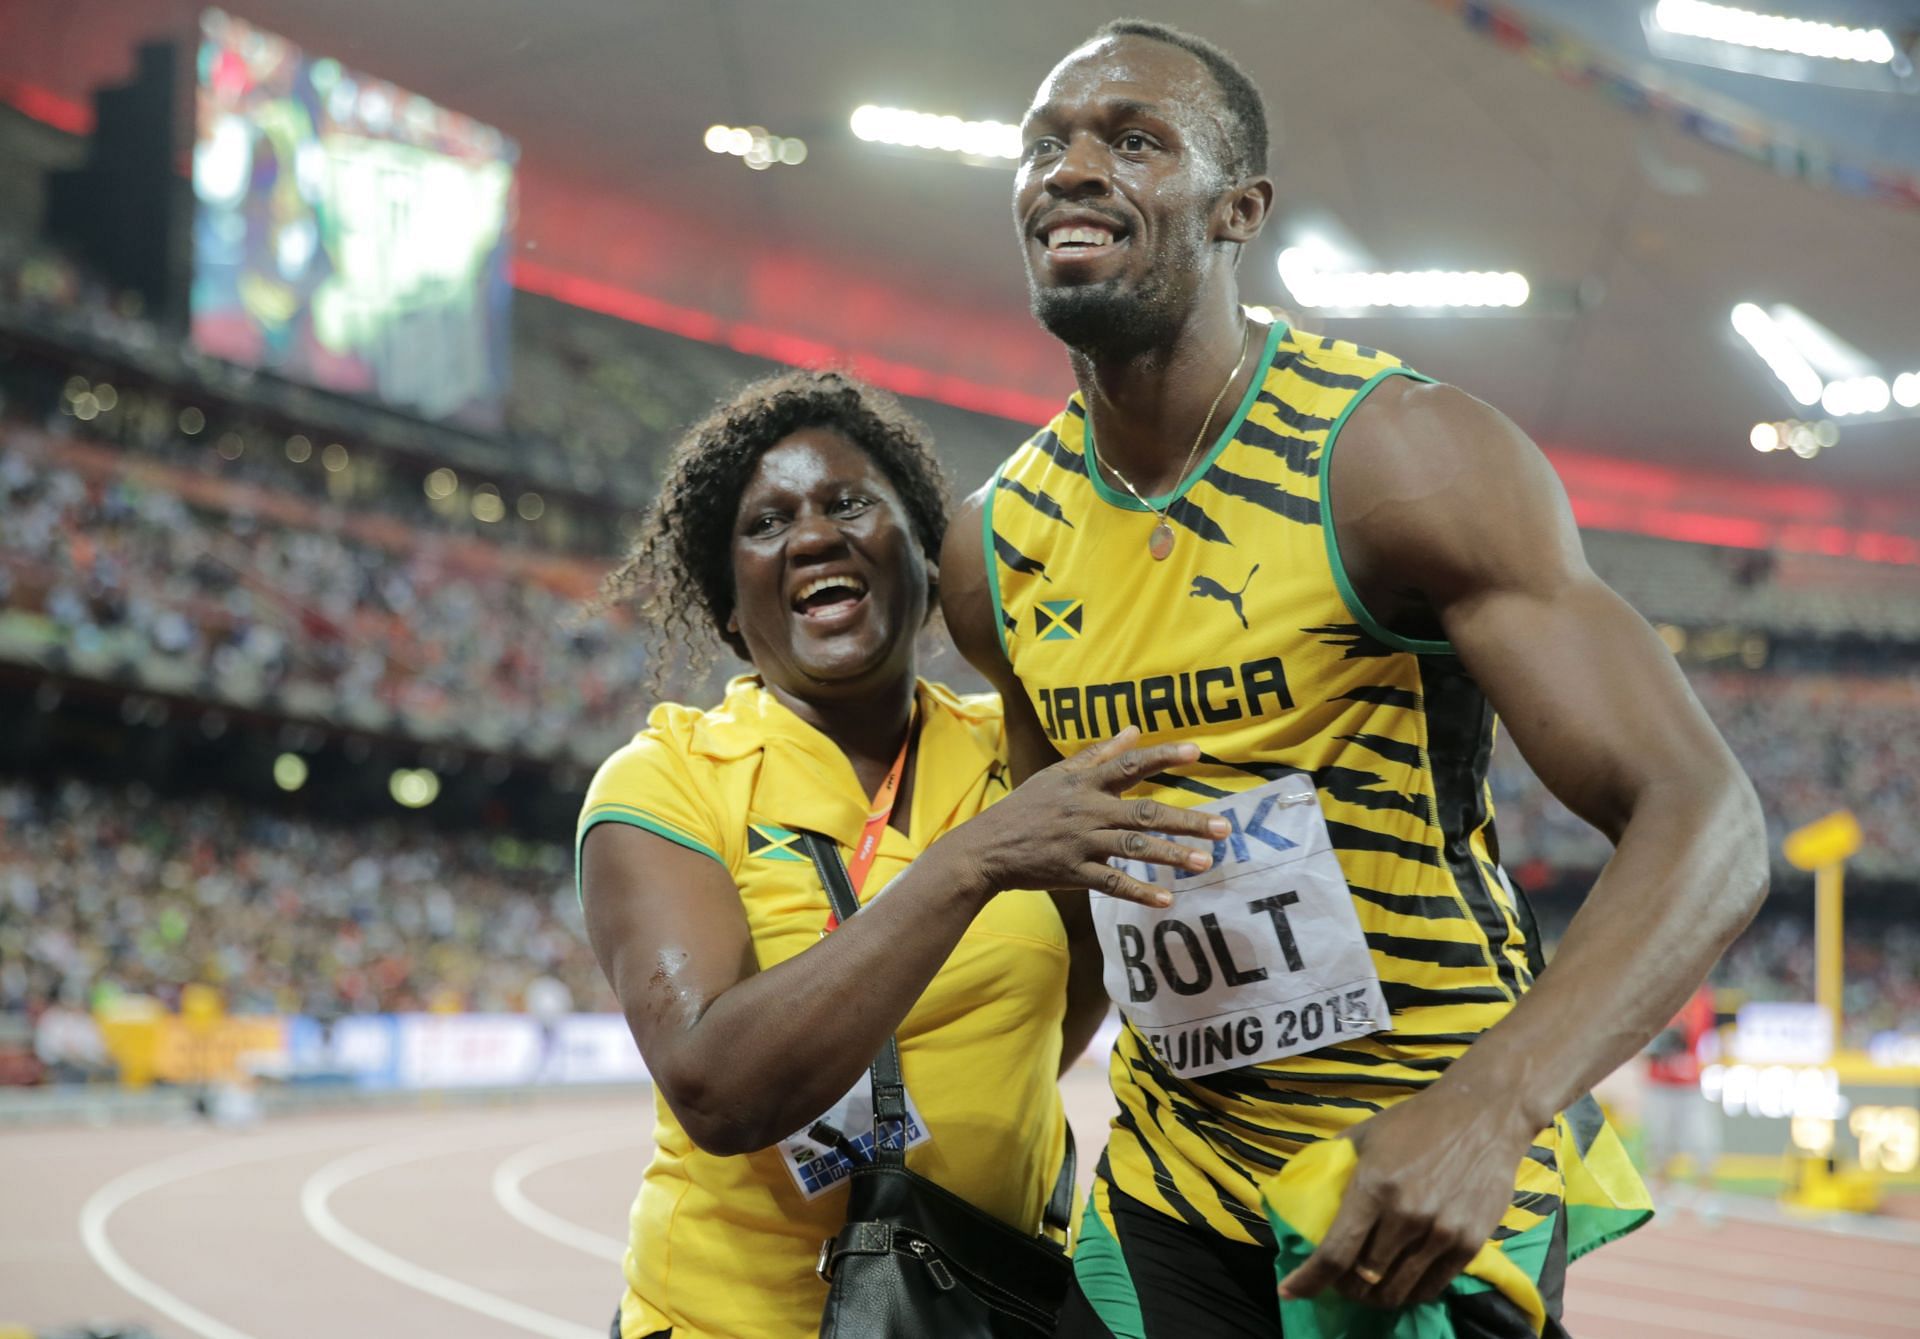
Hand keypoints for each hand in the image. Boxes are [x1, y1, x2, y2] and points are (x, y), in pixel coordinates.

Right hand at [954, 728, 1228, 907]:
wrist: (986, 848)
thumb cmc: (1026, 808)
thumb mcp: (1057, 774)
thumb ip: (1098, 754)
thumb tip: (1133, 730)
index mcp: (1084, 783)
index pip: (1130, 765)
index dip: (1163, 757)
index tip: (1197, 753)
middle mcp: (1087, 811)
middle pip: (1143, 813)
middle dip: (1186, 820)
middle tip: (1223, 828)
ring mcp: (1081, 843)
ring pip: (1133, 849)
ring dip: (1171, 856)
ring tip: (1205, 862)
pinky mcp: (1073, 873)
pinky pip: (1112, 884)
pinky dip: (1139, 892)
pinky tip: (1166, 899)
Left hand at [1277, 1087, 1536, 1309]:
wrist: (1483, 1113)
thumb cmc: (1417, 1120)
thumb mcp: (1365, 1134)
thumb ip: (1336, 1164)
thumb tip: (1307, 1189)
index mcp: (1374, 1188)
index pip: (1335, 1253)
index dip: (1309, 1279)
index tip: (1291, 1292)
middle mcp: (1406, 1216)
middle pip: (1365, 1278)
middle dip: (1344, 1286)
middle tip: (1338, 1281)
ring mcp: (1441, 1233)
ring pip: (1398, 1289)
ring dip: (1376, 1296)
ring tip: (1367, 1287)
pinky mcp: (1470, 1243)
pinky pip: (1433, 1286)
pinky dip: (1410, 1292)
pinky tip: (1401, 1283)